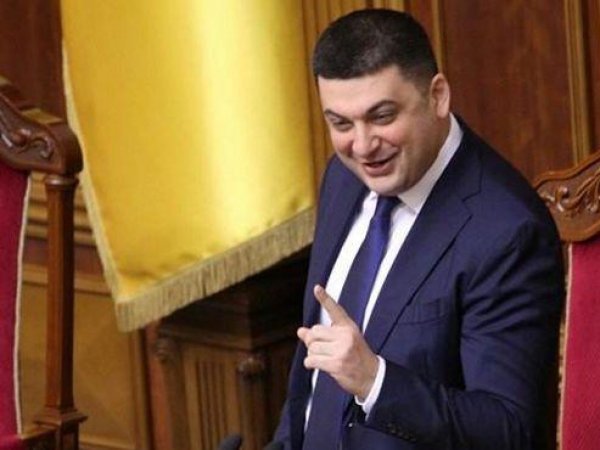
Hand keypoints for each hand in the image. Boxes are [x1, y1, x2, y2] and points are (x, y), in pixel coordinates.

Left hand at [297, 285, 378, 399]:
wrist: (372, 376)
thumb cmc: (356, 357)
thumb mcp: (343, 341)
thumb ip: (322, 335)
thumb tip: (300, 331)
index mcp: (348, 327)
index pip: (335, 309)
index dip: (325, 298)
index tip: (317, 288)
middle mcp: (345, 335)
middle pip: (314, 332)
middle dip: (312, 342)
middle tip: (320, 349)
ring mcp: (342, 350)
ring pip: (312, 348)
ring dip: (312, 354)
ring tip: (325, 358)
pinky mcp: (336, 364)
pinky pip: (312, 360)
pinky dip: (310, 363)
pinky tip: (318, 365)